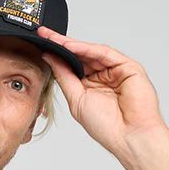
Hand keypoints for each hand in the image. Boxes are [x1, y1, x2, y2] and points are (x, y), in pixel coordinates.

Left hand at [36, 24, 167, 157]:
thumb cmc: (106, 125)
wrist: (128, 136)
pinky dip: (87, 49)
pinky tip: (71, 46)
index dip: (56, 55)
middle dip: (61, 44)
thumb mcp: (76, 99)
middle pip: (80, 55)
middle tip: (43, 33)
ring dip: (71, 45)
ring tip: (54, 39)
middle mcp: (103, 76)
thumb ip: (64, 77)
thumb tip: (50, 58)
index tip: (40, 44)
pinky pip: (104, 53)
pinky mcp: (127, 66)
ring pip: (91, 52)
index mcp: (90, 86)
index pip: (71, 66)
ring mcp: (115, 70)